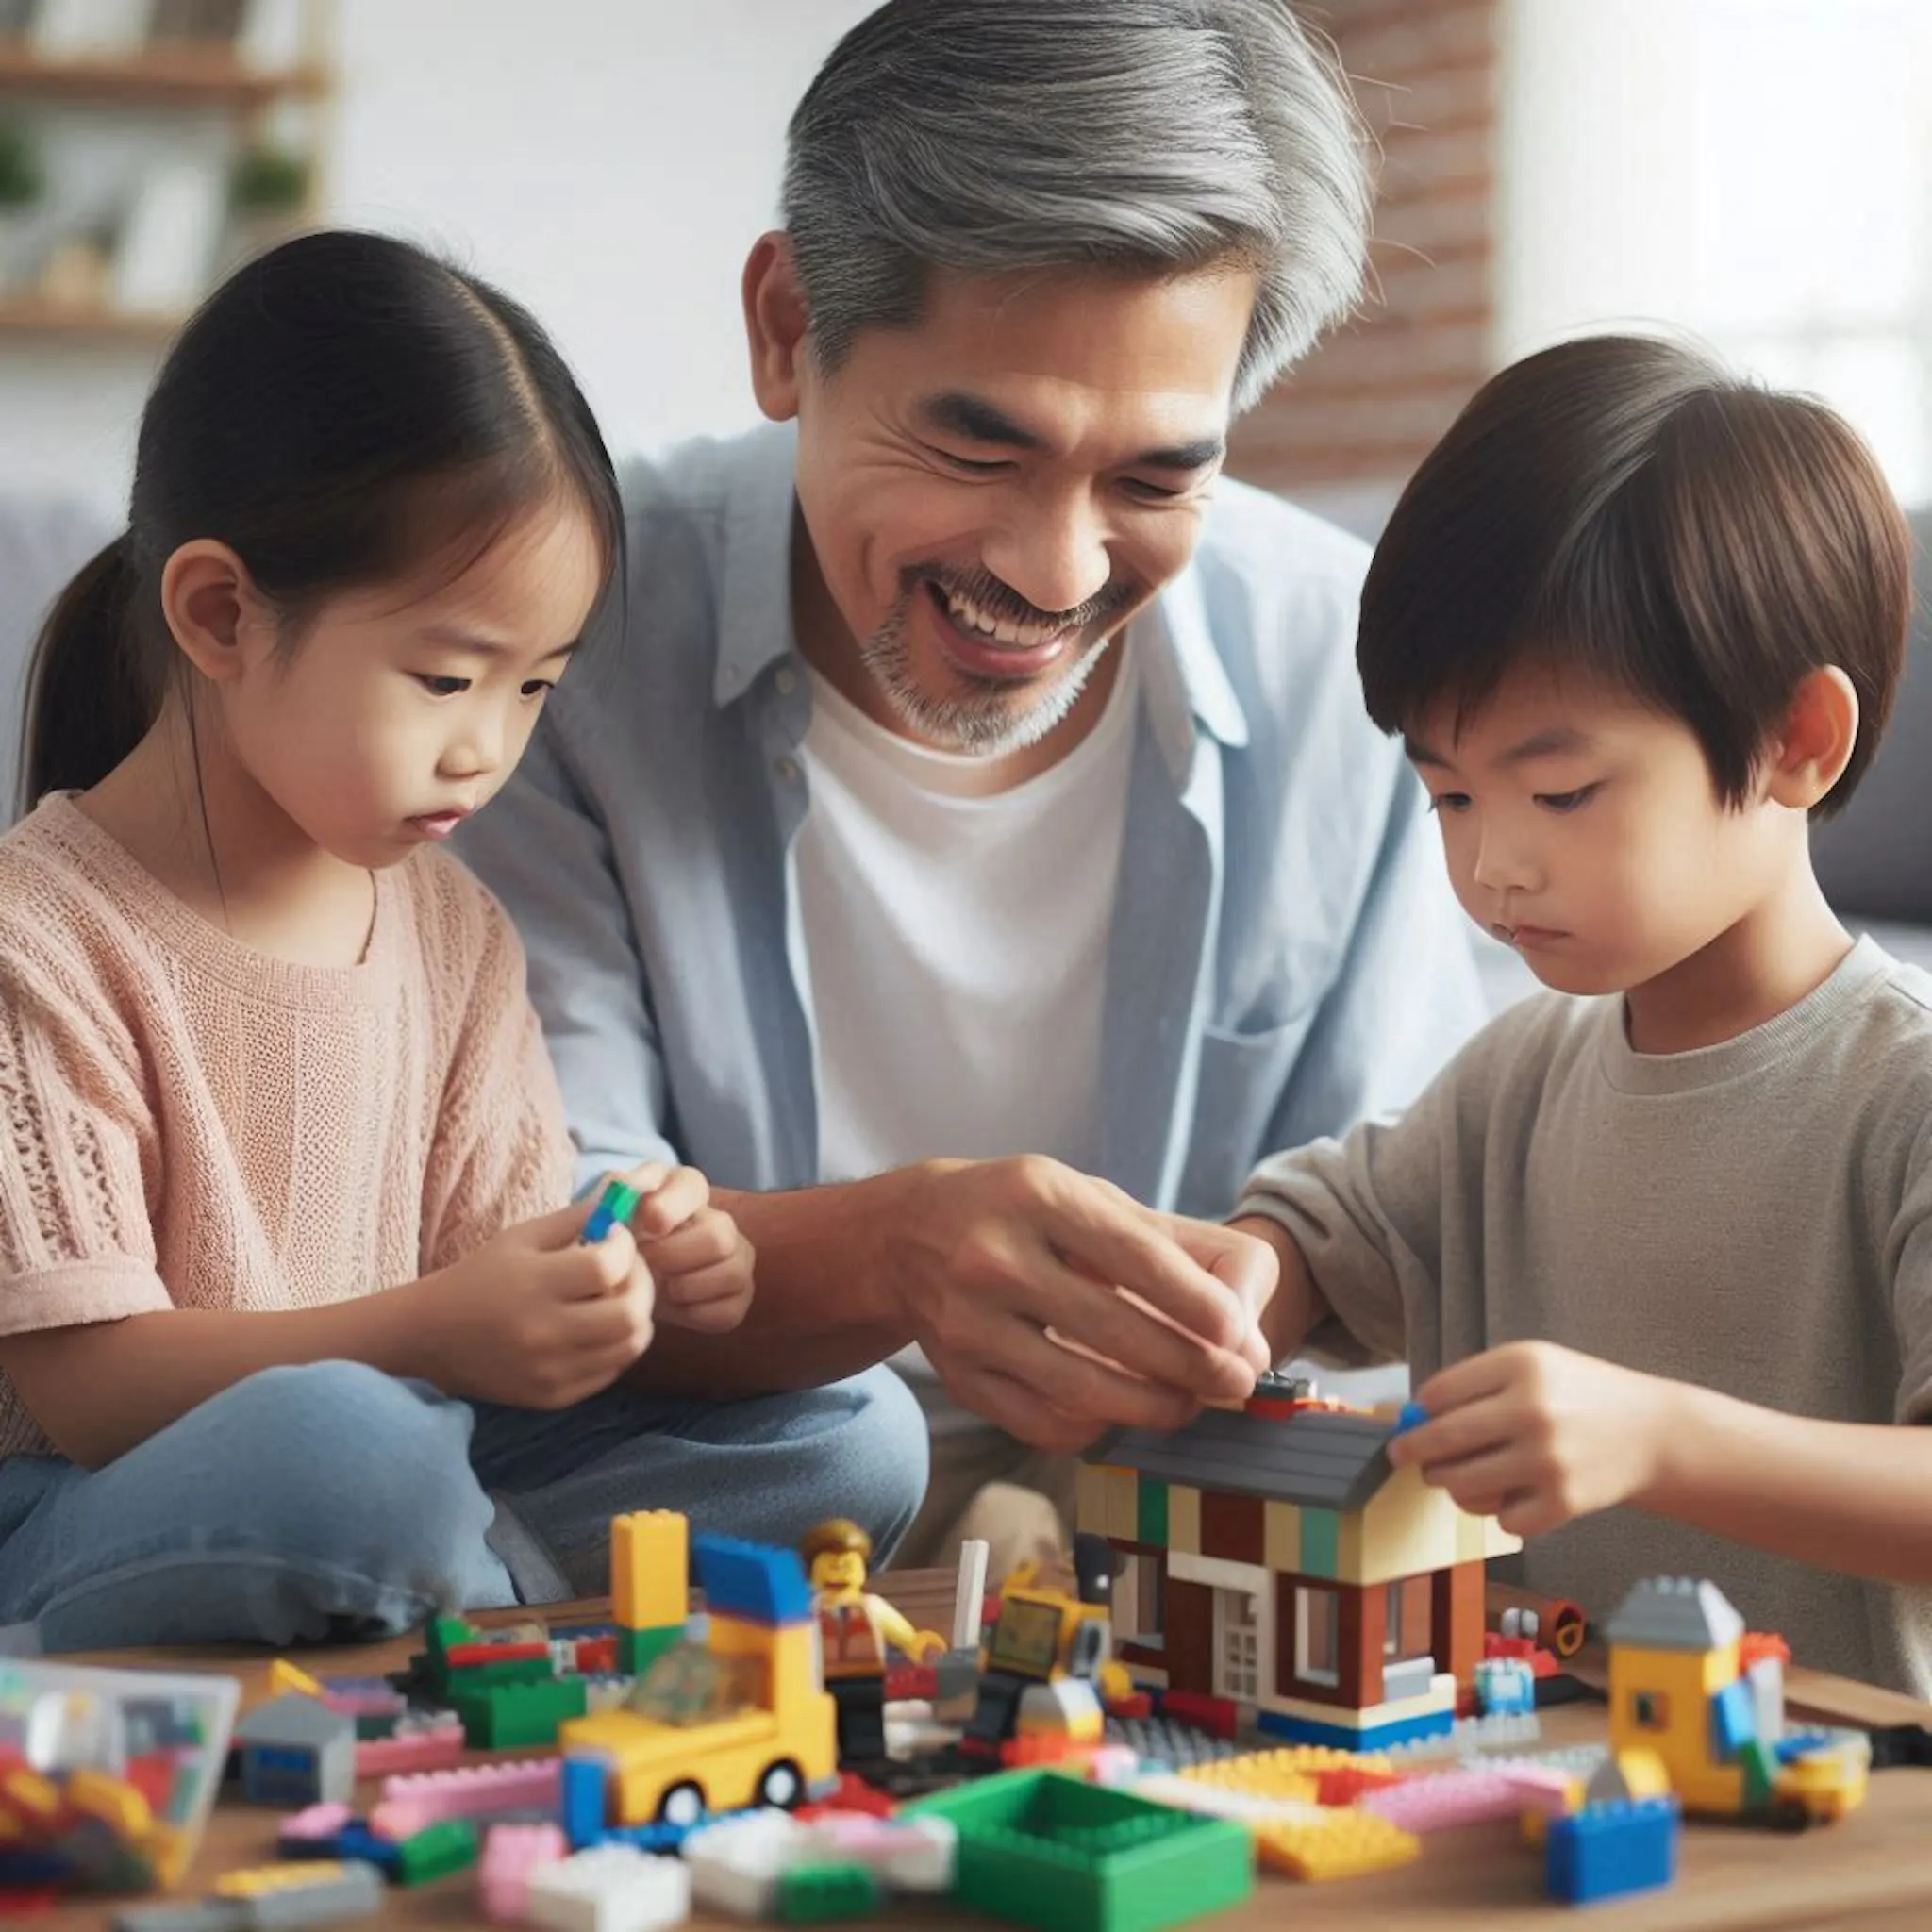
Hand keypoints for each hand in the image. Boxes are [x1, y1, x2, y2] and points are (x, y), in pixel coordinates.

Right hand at [409, 1200, 654, 1408]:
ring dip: (635, 1317)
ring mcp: (550, 1370)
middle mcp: (543, 1332)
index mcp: (532, 1284)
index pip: (606, 1266)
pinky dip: (617, 1346)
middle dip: (641, 1284)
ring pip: (630, 1346)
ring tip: (618, 1298)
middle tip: (628, 1271)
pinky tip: (598, 1327)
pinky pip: (611, 1371)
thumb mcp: (521, 1236)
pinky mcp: (554, 1397)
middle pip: (630, 1314)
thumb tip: (624, 1199)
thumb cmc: (481, 1277)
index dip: (624, 1246)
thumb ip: (576, 1218)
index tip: (615, 1238)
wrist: (431, 1338)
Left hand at [623, 1163, 755, 1335]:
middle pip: (720, 1235)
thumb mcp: (610, 1210)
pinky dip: (694, 1313)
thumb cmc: (619, 1241)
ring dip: (685, 1286)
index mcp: (686, 1190)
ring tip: (659, 1285)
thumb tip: (624, 1185)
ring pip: (733, 1273)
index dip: (670, 1207)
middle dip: (675, 1255)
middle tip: (646, 1262)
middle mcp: (719, 1220)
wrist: (625, 1280)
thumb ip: (616, 1192)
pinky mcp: (737, 1297)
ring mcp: (735, 1259)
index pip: (694, 1185)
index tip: (648, 1224)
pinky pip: (728, 1310)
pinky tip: (673, 1304)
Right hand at [887, 1156, 1267, 1454]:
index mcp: (1038, 1196)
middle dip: (1193, 1367)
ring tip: (1189, 1403)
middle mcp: (994, 1256)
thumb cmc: (1025, 1213)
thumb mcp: (1091, 1198)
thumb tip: (1250, 1336)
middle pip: (1116, 1330)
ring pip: (1082, 1389)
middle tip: (1235, 1383)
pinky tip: (1122, 1410)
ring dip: (1154, 1407)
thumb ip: (1178, 1252)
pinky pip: (1044, 1423)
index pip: (1136, 1257)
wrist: (907, 1234)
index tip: (1241, 1338)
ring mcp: (969, 1322)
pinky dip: (1098, 1427)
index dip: (1199, 1305)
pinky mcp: (960, 1377)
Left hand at [1388, 1341, 1671, 1536]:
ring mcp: (1548, 1459)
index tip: (1408, 1422)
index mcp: (1522, 1364)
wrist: (1653, 1433)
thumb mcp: (1533, 1365)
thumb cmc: (1578, 1395)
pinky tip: (1513, 1493)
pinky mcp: (1564, 1502)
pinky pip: (1500, 1519)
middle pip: (1443, 1439)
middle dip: (1413, 1452)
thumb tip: (1413, 1417)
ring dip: (1447, 1484)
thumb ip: (1475, 1383)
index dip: (1417, 1412)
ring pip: (1462, 1484)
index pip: (1440, 1392)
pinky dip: (1499, 1511)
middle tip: (1402, 1456)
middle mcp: (1533, 1409)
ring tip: (1454, 1476)